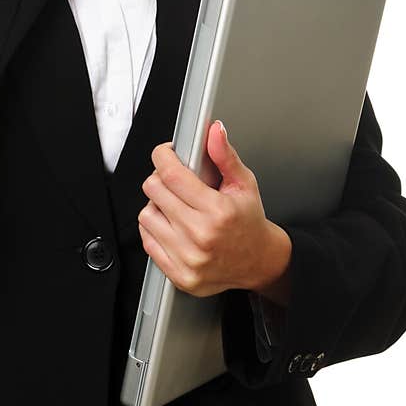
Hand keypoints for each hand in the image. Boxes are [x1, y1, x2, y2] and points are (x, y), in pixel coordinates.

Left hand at [137, 120, 292, 301]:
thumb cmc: (249, 222)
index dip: (163, 157)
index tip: (165, 153)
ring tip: (173, 205)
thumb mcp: (244, 184)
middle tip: (172, 179)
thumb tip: (214, 131)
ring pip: (146, 216)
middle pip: (154, 191)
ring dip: (155, 205)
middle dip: (159, 178)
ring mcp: (188, 258)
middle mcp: (201, 236)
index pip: (172, 175)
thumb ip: (225, 156)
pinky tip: (170, 224)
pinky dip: (154, 228)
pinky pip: (148, 242)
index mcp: (218, 211)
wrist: (259, 262)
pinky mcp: (179, 274)